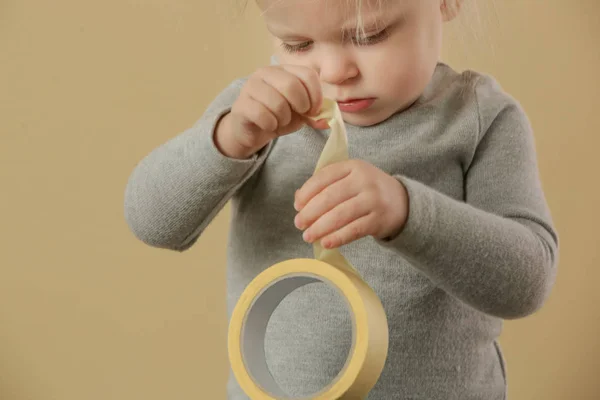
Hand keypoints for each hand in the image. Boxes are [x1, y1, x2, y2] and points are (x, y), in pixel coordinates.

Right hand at [215, 65, 328, 158]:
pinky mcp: (241, 105)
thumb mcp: (300, 115)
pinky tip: (268, 125)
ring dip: (284, 118)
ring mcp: (250, 87)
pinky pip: (262, 115)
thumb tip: (328, 120)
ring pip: (277, 102)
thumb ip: (314, 114)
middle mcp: (265, 73)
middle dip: (301, 106)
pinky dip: (271, 125)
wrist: (251, 131)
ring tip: (280, 121)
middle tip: (299, 116)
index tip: (314, 110)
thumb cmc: (277, 117)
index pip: (307, 74)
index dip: (316, 95)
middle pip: (292, 85)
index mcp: (283, 70)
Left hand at [293, 159, 408, 248]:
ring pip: (340, 215)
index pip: (324, 177)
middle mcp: (364, 180)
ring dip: (320, 227)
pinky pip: (354, 230)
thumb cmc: (367, 190)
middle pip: (330, 197)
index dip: (307, 192)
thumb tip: (298, 198)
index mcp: (353, 166)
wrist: (402, 202)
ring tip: (308, 236)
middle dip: (310, 212)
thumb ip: (325, 185)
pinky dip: (338, 238)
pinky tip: (326, 243)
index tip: (297, 206)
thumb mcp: (349, 179)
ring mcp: (373, 200)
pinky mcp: (379, 220)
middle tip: (299, 224)